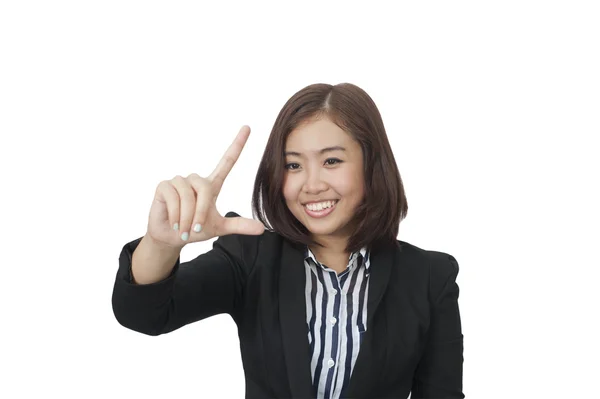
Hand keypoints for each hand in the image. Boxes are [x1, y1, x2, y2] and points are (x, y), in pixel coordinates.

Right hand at [145, 125, 264, 248]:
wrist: (171, 238)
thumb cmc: (195, 230)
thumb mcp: (219, 228)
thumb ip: (239, 225)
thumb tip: (262, 228)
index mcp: (211, 185)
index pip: (227, 161)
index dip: (237, 145)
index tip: (247, 128)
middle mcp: (195, 180)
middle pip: (205, 188)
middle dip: (200, 212)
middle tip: (195, 229)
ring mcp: (179, 181)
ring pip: (188, 195)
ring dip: (186, 216)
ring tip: (182, 228)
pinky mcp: (164, 185)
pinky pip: (173, 197)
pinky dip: (175, 215)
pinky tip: (173, 222)